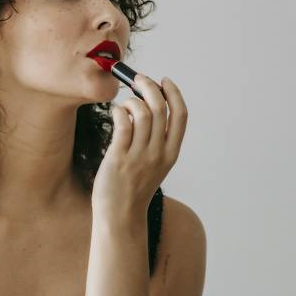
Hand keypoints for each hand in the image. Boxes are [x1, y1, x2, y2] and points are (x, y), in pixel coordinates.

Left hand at [91, 74, 187, 222]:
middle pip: (160, 108)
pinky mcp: (119, 157)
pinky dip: (118, 111)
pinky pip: (122, 122)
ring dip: (130, 100)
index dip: (174, 93)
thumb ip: (156, 139)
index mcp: (171, 153)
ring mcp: (139, 156)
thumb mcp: (155, 165)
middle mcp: (158, 153)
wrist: (120, 217)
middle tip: (137, 79)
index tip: (164, 80)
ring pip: (141, 112)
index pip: (181, 115)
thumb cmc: (134, 187)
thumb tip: (149, 104)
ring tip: (124, 105)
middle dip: (149, 86)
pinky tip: (115, 113)